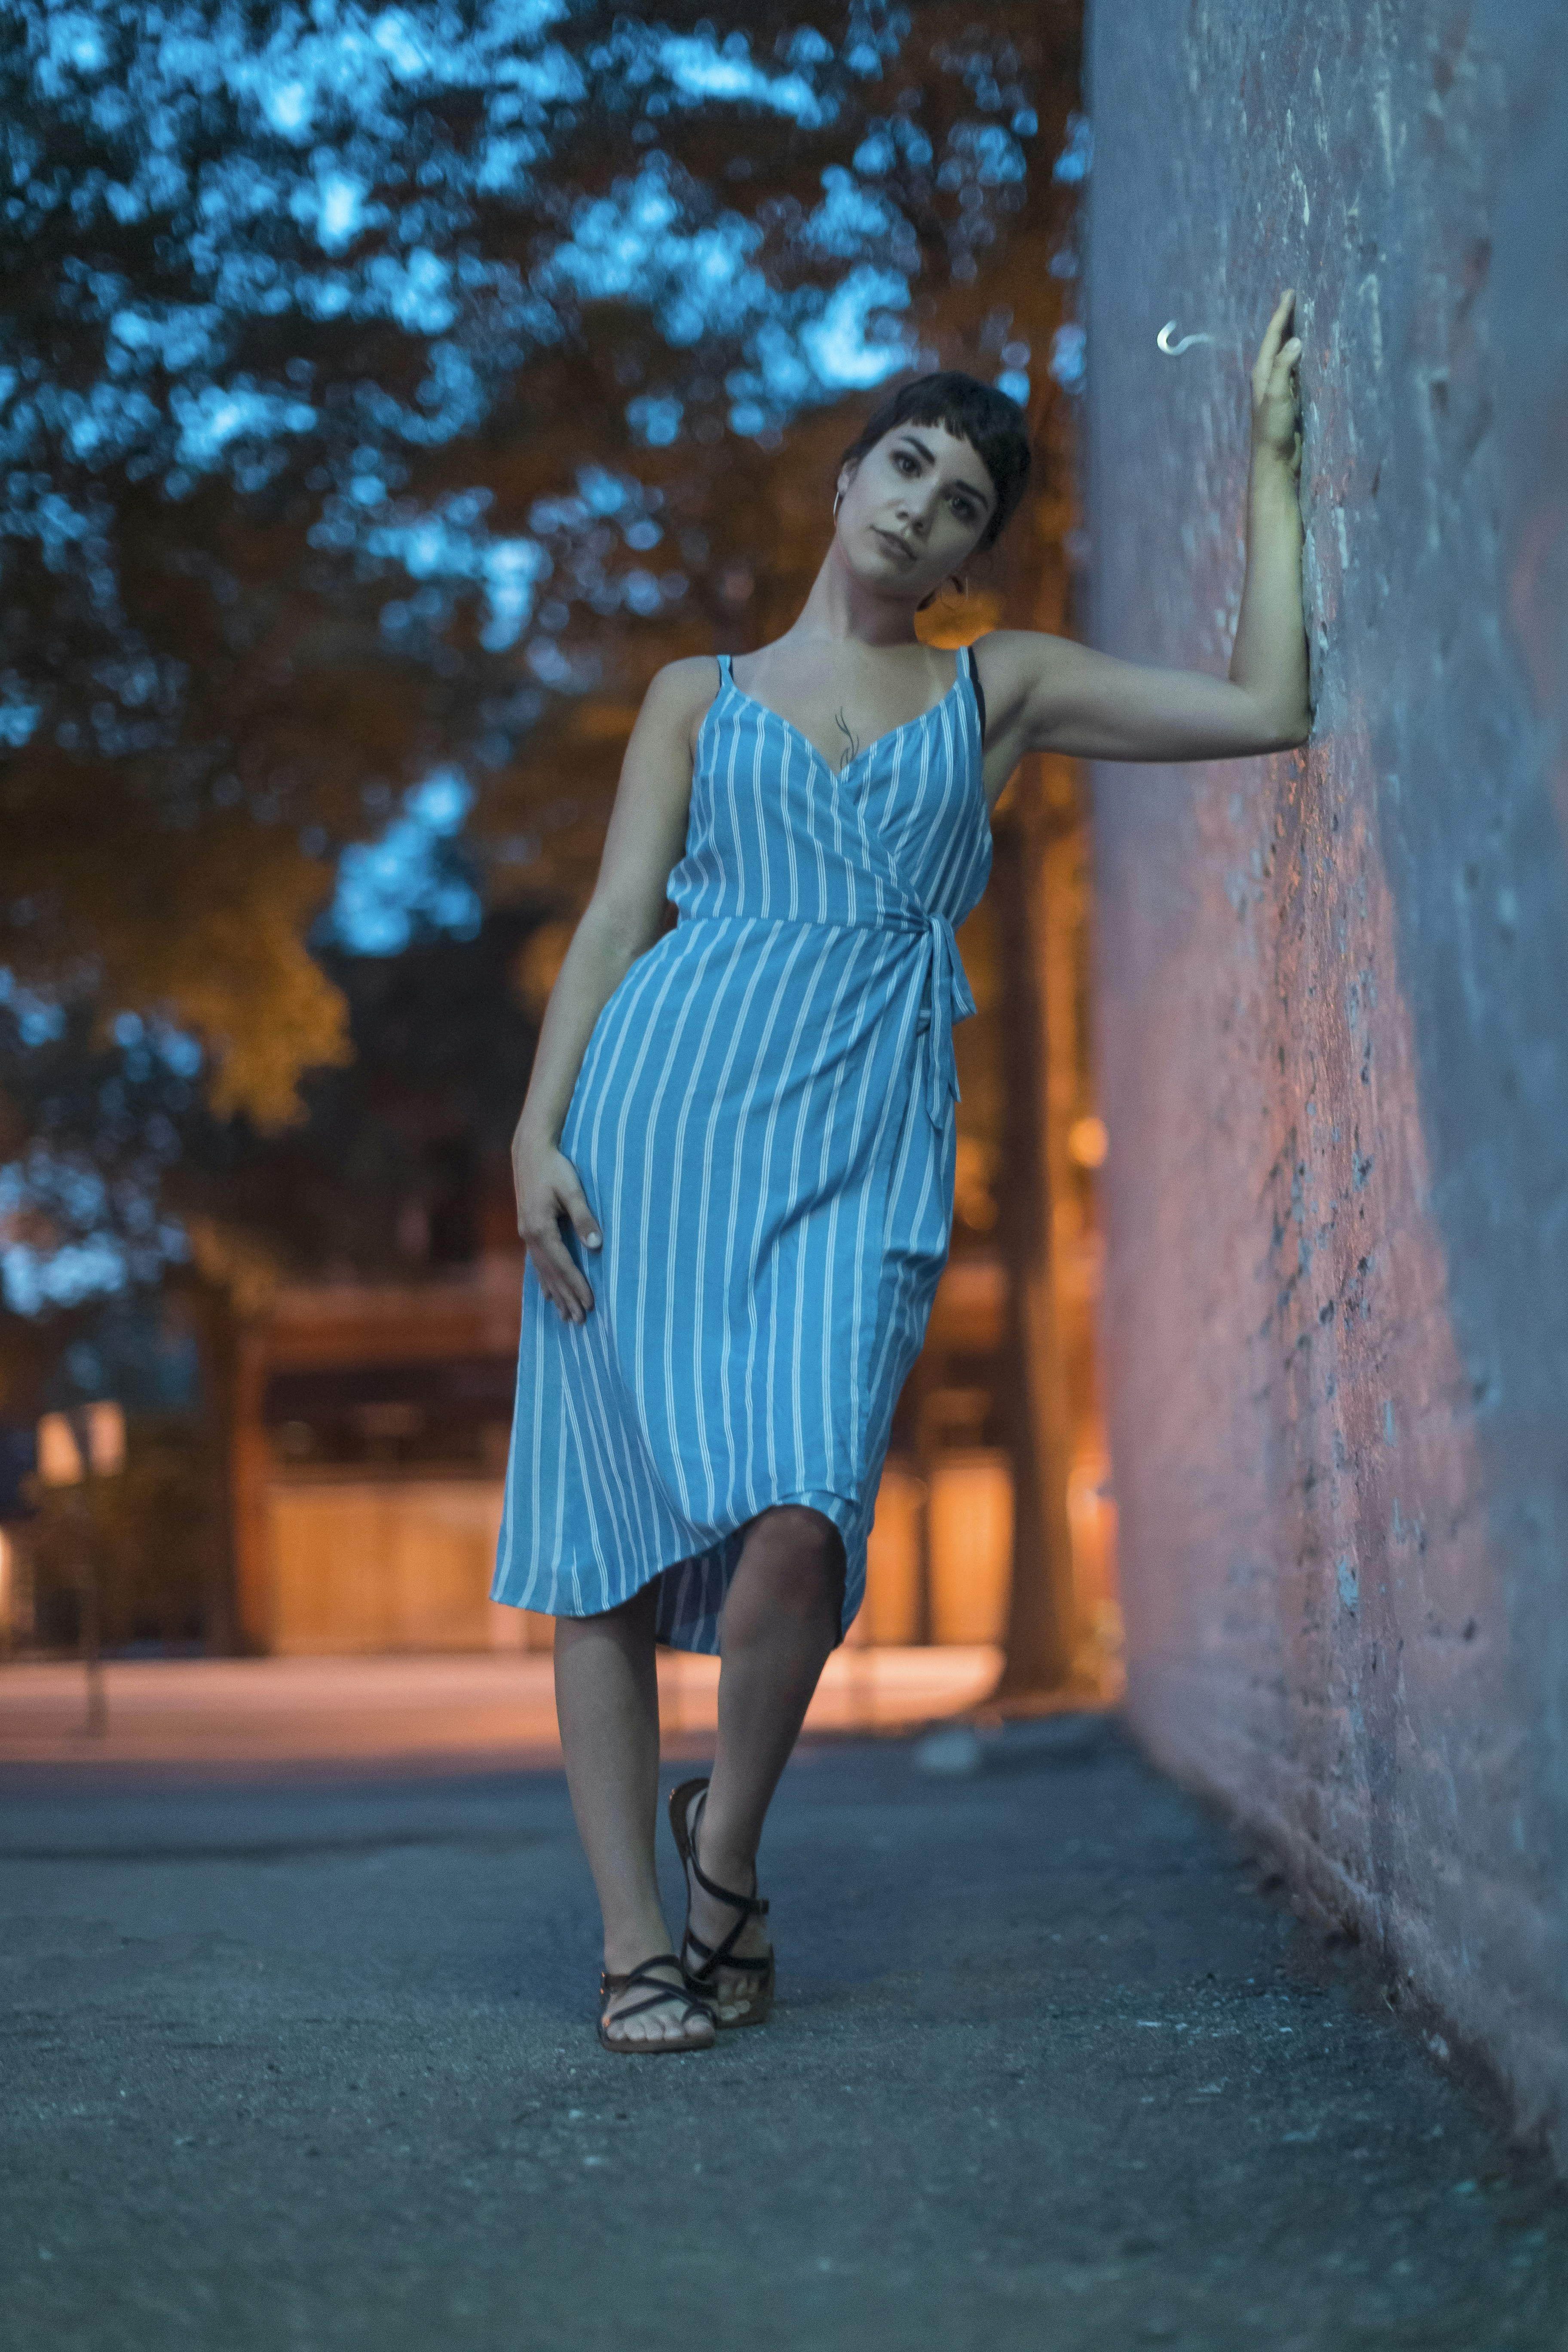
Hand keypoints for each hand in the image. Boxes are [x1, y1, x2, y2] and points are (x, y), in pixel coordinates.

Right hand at [513, 1128, 600, 1322]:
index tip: (591, 1304)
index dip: (577, 1285)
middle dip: (566, 1298)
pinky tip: (548, 1295)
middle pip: (551, 1275)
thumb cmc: (555, 1167)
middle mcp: (530, 1236)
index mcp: (540, 1228)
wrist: (530, 1151)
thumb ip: (584, 1218)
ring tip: (566, 1316)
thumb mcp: (572, 1189)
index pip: (562, 1265)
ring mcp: (526, 1234)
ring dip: (555, 1295)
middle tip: (580, 1321)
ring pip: (542, 1272)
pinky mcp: (527, 1229)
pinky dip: (544, 1281)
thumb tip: (596, 1246)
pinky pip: (536, 1263)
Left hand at [1250, 287, 1303, 475]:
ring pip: (1286, 354)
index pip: (1272, 337)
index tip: (1290, 293)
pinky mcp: (1289, 398)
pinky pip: (1295, 369)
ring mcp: (1278, 387)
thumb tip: (1295, 341)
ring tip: (1303, 318)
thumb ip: (1283, 368)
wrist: (1274, 460)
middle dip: (1285, 321)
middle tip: (1295, 299)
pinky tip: (1308, 352)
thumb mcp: (1276, 396)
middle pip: (1277, 342)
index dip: (1282, 315)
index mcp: (1261, 373)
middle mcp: (1267, 377)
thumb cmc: (1272, 429)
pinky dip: (1301, 356)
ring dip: (1293, 336)